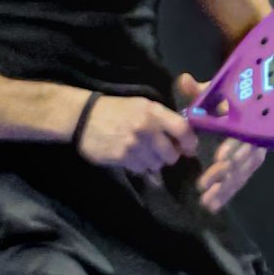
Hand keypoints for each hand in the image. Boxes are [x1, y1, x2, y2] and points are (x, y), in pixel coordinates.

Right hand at [77, 92, 198, 175]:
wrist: (84, 117)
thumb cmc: (116, 110)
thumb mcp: (141, 106)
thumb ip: (163, 119)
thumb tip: (184, 139)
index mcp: (153, 112)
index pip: (182, 129)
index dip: (189, 142)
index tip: (188, 149)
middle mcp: (146, 128)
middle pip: (171, 154)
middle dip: (168, 155)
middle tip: (160, 151)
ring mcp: (134, 144)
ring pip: (156, 164)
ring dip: (152, 161)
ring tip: (140, 151)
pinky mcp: (122, 157)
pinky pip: (140, 168)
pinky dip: (138, 165)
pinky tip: (129, 155)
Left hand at [175, 72, 265, 213]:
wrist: (246, 100)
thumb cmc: (227, 94)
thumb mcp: (213, 91)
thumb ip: (199, 90)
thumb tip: (184, 80)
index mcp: (248, 118)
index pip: (243, 134)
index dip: (232, 147)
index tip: (219, 159)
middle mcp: (256, 137)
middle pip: (243, 160)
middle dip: (224, 175)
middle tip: (204, 185)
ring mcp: (255, 152)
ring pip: (242, 173)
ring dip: (224, 189)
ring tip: (206, 202)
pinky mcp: (250, 164)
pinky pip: (241, 180)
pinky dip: (228, 193)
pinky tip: (213, 205)